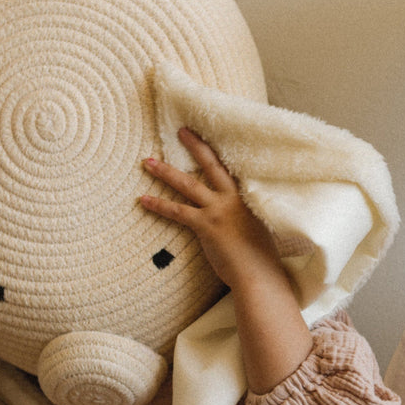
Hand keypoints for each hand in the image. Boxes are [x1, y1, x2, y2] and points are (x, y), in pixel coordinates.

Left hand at [140, 128, 282, 292]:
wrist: (259, 273)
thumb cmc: (261, 256)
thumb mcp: (258, 227)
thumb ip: (245, 216)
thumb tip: (238, 216)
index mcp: (247, 196)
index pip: (230, 168)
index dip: (216, 152)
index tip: (207, 137)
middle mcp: (232, 198)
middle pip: (211, 165)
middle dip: (195, 146)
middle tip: (181, 131)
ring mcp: (218, 210)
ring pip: (188, 184)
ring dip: (165, 172)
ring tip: (148, 162)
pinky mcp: (206, 225)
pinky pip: (177, 211)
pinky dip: (159, 205)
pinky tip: (143, 199)